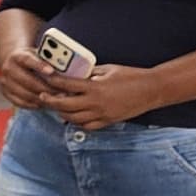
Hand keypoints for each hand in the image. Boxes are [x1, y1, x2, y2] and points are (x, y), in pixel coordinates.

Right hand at [0, 31, 86, 114]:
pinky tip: (45, 104)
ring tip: (57, 100)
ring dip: (42, 98)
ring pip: (25, 94)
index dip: (39, 66)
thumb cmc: (33, 58)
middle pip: (28, 81)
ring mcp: (5, 82)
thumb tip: (69, 67)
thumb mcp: (40, 54)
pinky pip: (21, 102)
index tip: (51, 71)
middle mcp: (9, 68)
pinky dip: (34, 104)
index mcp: (18, 56)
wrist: (13, 62)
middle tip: (62, 93)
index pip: (28, 60)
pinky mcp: (5, 93)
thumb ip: (50, 60)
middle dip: (47, 88)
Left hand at [48, 63, 170, 131]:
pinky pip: (87, 126)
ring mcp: (102, 115)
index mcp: (95, 88)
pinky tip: (73, 116)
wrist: (152, 90)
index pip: (67, 85)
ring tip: (57, 106)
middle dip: (50, 102)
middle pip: (64, 106)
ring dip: (62, 113)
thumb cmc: (131, 76)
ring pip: (73, 119)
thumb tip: (74, 74)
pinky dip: (77, 122)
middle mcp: (96, 103)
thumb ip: (90, 73)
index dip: (53, 82)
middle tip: (43, 97)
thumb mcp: (108, 70)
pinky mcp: (108, 121)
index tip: (45, 78)